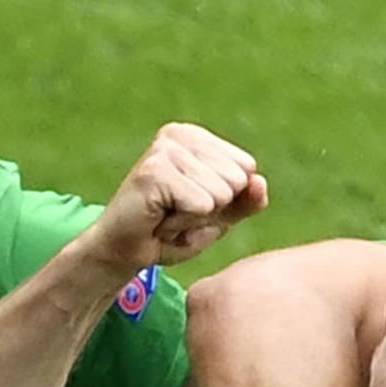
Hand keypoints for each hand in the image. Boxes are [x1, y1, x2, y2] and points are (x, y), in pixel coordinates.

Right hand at [93, 123, 268, 271]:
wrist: (125, 251)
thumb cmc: (171, 231)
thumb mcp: (219, 217)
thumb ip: (246, 200)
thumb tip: (260, 181)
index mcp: (196, 138)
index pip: (247, 167)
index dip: (225, 198)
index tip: (192, 204)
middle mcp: (179, 135)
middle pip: (237, 179)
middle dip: (212, 209)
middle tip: (178, 212)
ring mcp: (165, 150)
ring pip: (220, 193)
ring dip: (197, 217)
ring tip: (168, 214)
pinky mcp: (155, 171)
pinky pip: (202, 204)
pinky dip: (185, 222)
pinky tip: (160, 218)